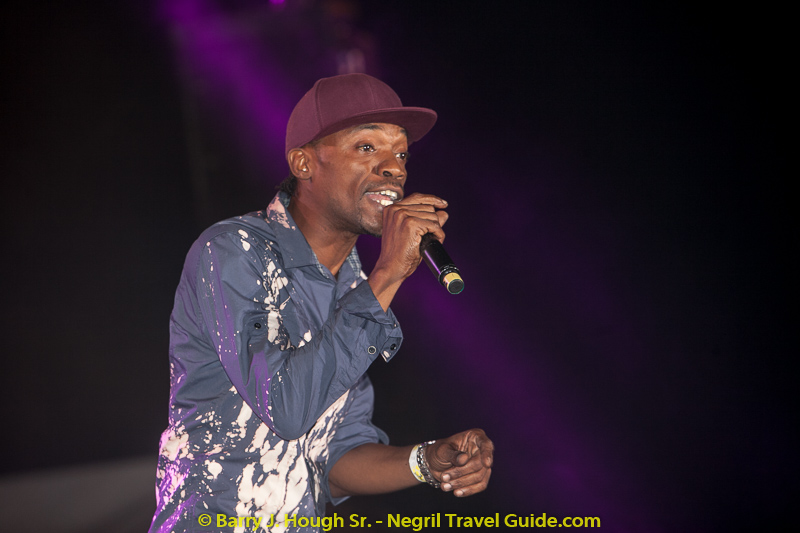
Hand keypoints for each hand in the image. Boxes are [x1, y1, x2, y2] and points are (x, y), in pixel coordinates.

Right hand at [368, 193, 447, 309]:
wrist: (391, 267)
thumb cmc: (399, 253)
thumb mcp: (412, 233)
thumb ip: (427, 220)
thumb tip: (444, 212)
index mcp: (392, 209)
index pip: (417, 197)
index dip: (433, 200)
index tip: (443, 204)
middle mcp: (396, 209)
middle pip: (428, 207)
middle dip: (434, 222)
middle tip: (430, 236)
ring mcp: (402, 215)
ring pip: (433, 216)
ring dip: (436, 230)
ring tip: (429, 241)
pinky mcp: (411, 223)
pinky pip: (434, 225)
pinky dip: (438, 235)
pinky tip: (432, 242)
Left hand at [425, 429, 492, 496]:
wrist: (433, 463)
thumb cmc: (438, 452)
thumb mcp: (441, 450)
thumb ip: (452, 454)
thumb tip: (464, 459)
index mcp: (475, 437)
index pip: (486, 445)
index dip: (487, 454)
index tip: (486, 464)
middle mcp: (481, 449)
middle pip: (480, 465)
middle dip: (461, 473)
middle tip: (444, 477)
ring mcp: (482, 464)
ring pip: (480, 477)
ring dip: (462, 483)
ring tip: (445, 486)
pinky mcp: (480, 476)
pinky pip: (480, 485)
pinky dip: (469, 490)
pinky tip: (457, 492)